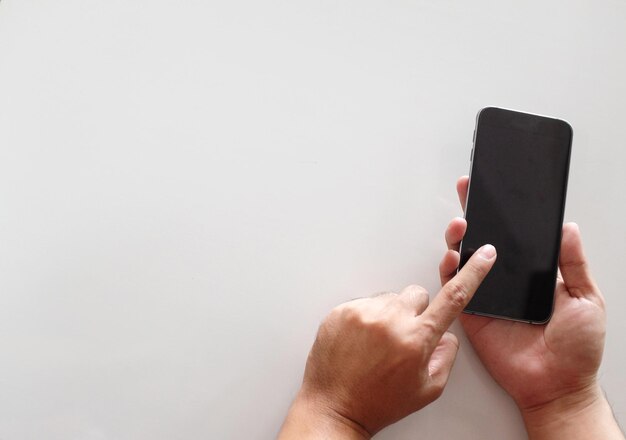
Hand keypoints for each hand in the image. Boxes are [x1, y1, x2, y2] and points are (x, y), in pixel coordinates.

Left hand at [279, 245, 496, 438]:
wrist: (334, 407)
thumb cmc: (377, 402)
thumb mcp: (427, 389)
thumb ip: (445, 356)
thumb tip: (447, 335)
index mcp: (417, 338)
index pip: (453, 297)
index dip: (473, 273)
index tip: (483, 254)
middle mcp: (391, 320)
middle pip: (417, 294)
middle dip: (416, 312)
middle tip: (402, 338)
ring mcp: (363, 313)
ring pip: (389, 299)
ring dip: (388, 315)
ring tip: (376, 344)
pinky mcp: (342, 311)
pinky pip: (363, 303)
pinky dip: (365, 319)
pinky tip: (360, 342)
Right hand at [440, 176, 622, 439]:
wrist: (558, 385)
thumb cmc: (577, 348)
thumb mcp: (587, 298)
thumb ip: (574, 264)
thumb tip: (568, 229)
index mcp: (530, 274)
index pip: (512, 236)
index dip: (501, 213)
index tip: (494, 191)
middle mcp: (504, 280)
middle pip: (482, 241)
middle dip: (472, 215)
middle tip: (468, 195)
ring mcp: (485, 295)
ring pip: (464, 259)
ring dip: (457, 239)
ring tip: (460, 226)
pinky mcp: (471, 312)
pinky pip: (455, 288)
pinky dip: (449, 271)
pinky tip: (452, 256)